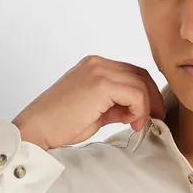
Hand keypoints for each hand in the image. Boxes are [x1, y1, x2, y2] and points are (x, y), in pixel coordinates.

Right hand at [11, 55, 167, 148]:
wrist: (37, 129)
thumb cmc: (60, 124)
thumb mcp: (95, 112)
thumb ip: (115, 106)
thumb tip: (136, 111)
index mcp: (94, 66)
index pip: (132, 72)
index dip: (146, 94)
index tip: (148, 115)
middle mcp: (97, 63)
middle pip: (140, 74)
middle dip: (153, 98)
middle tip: (154, 119)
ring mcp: (98, 71)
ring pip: (141, 83)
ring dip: (146, 106)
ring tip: (137, 124)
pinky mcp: (100, 84)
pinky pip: (135, 93)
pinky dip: (140, 110)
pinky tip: (131, 123)